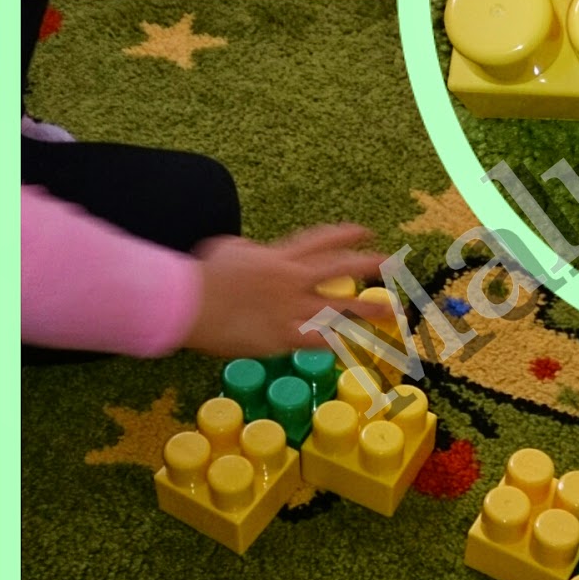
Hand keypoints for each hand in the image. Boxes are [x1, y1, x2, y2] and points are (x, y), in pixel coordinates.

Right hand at [183, 223, 387, 357]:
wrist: (187, 303)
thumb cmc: (202, 276)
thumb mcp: (230, 249)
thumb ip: (250, 250)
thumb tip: (253, 252)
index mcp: (280, 256)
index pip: (320, 241)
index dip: (345, 235)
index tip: (365, 232)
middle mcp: (293, 279)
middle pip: (340, 267)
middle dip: (368, 264)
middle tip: (391, 262)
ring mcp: (290, 308)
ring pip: (338, 307)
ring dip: (366, 309)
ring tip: (391, 311)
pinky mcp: (282, 335)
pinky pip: (316, 340)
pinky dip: (336, 343)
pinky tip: (355, 347)